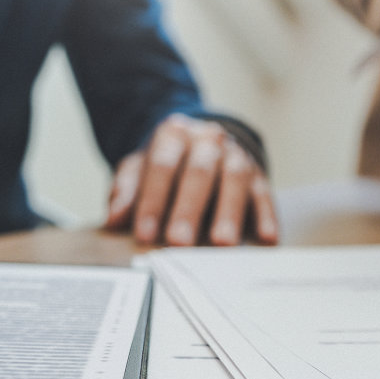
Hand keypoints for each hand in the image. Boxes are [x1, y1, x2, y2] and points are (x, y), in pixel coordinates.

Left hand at [104, 114, 277, 246]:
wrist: (201, 142)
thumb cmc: (165, 164)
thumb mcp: (138, 169)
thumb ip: (125, 192)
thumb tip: (113, 219)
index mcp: (173, 134)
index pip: (161, 167)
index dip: (152, 202)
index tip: (145, 234)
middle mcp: (207, 140)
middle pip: (198, 172)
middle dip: (188, 209)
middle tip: (179, 242)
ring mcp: (235, 154)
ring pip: (234, 180)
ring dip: (229, 213)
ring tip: (222, 244)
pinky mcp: (258, 174)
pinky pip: (264, 193)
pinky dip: (266, 216)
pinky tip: (266, 239)